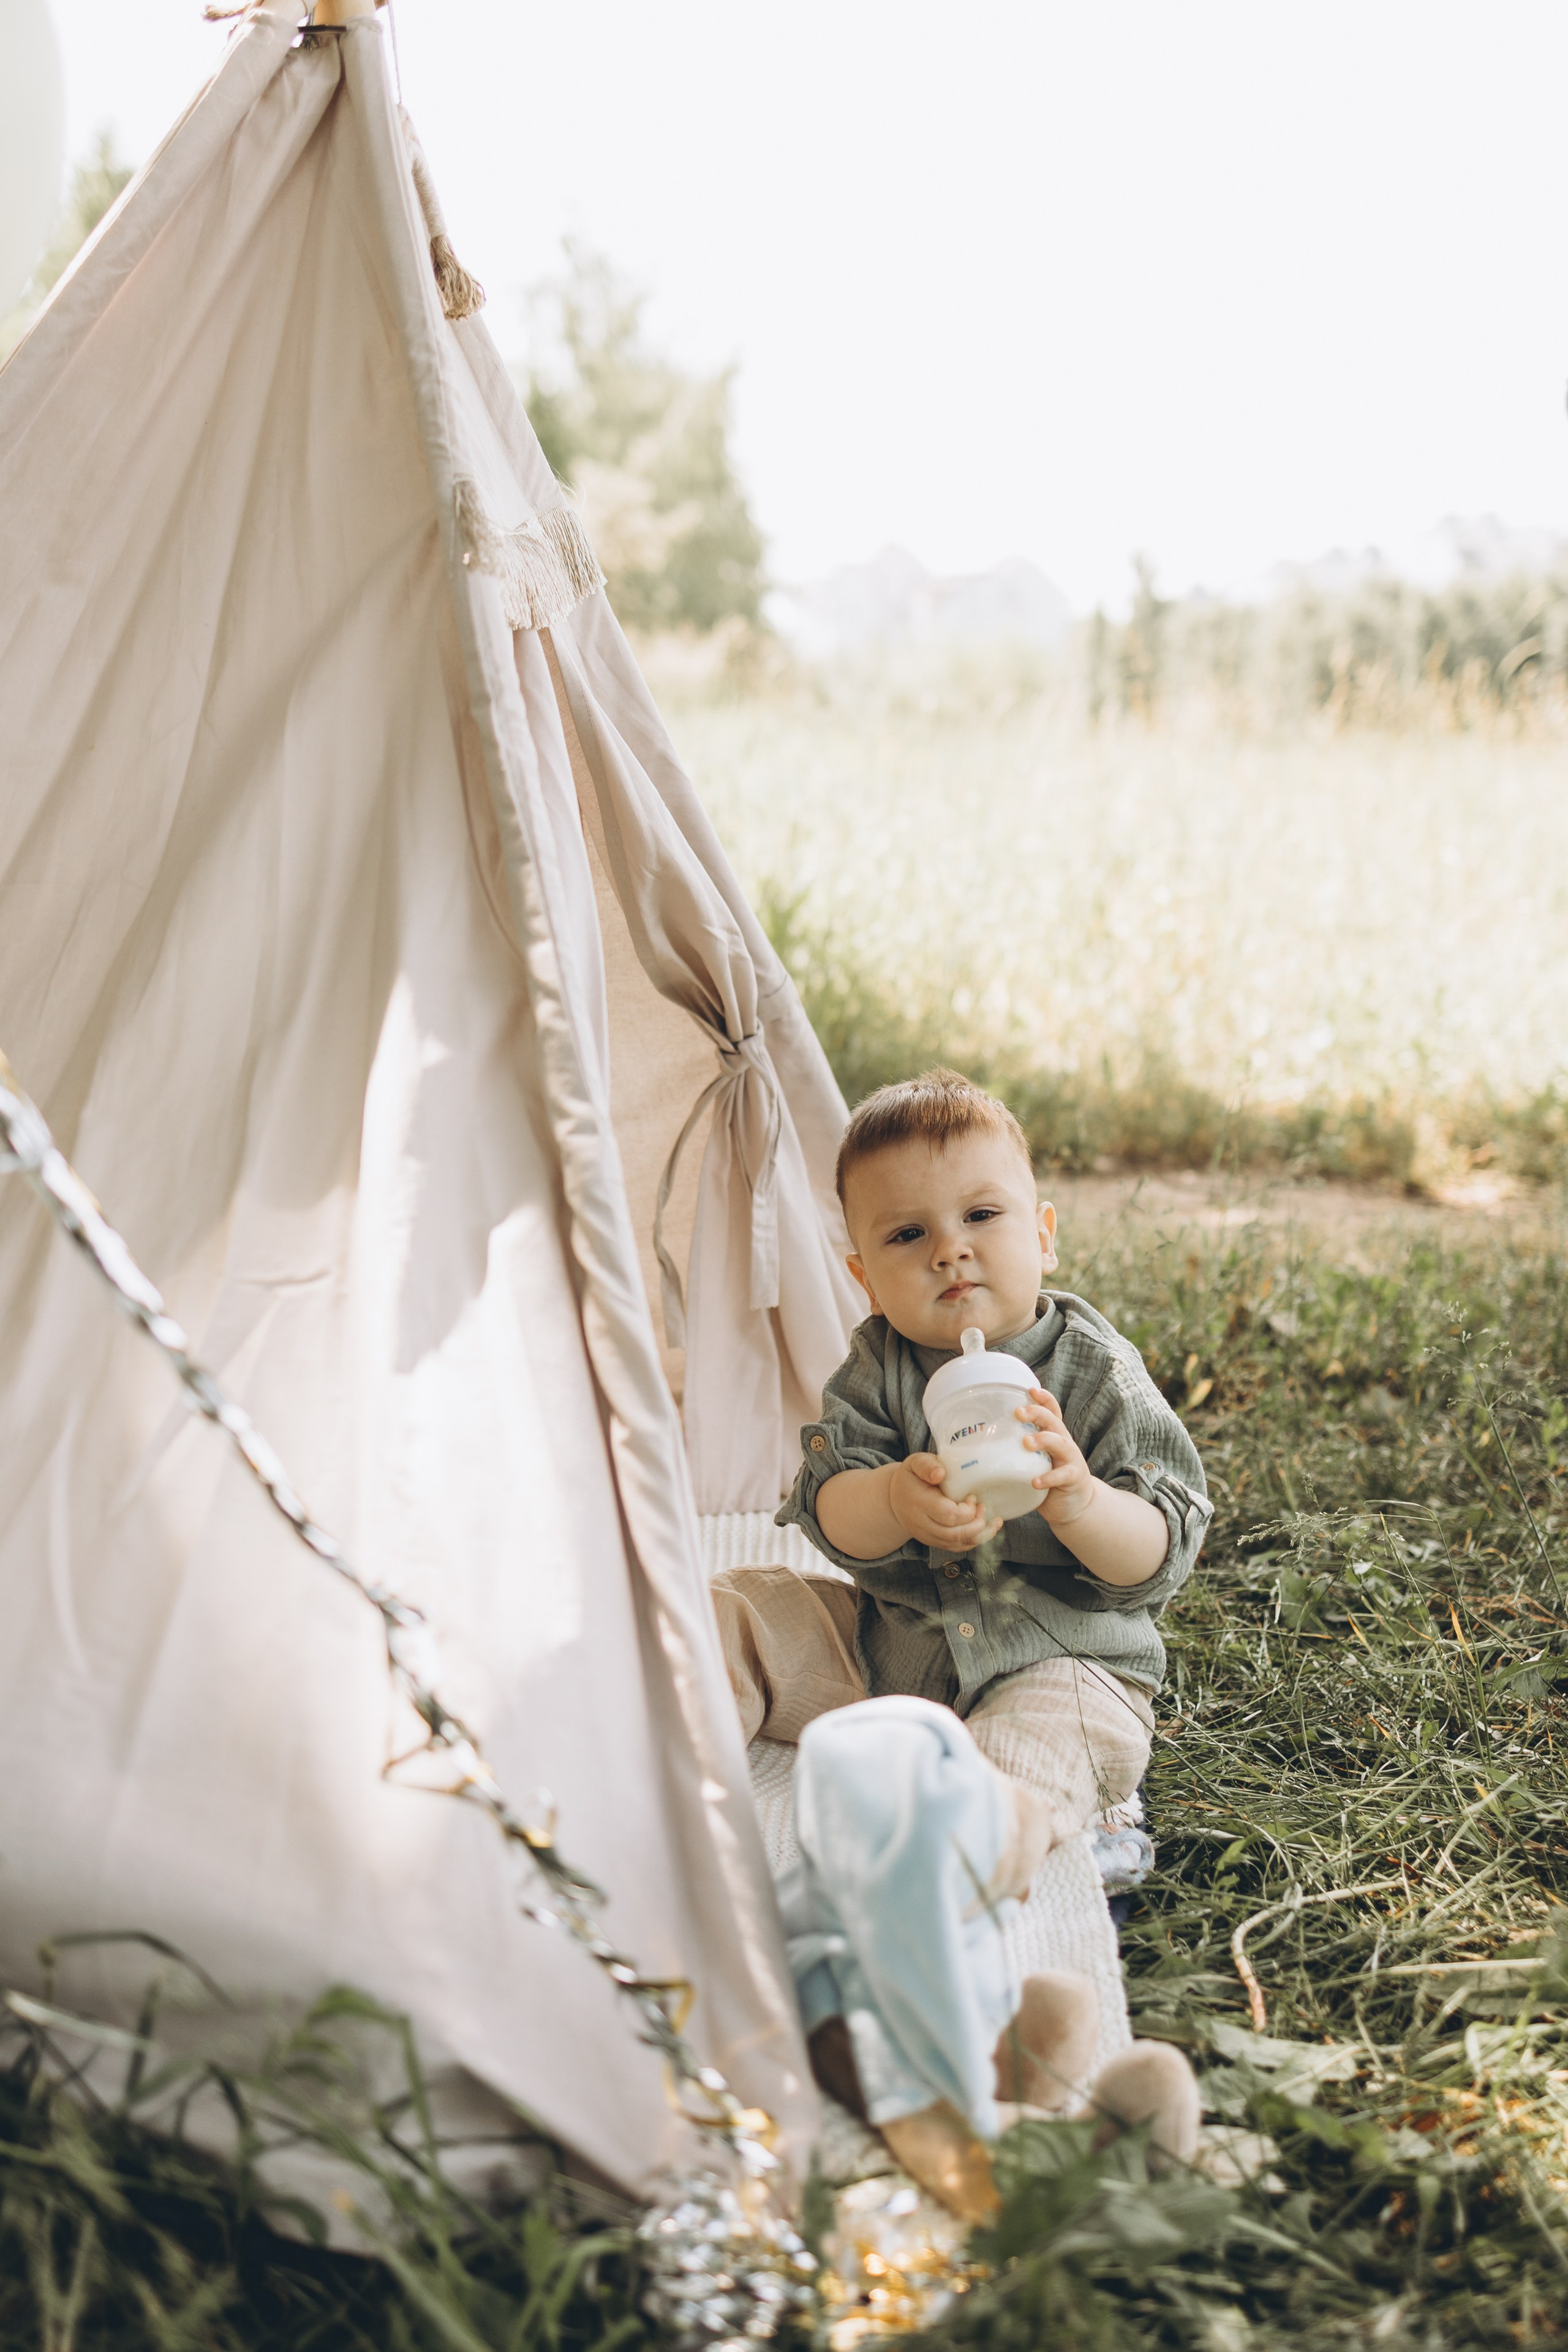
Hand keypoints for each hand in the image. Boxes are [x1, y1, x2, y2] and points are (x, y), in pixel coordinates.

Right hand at [888, 1454, 1001, 1551]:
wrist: (895, 1499)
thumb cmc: (911, 1478)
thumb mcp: (915, 1463)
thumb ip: (927, 1465)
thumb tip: (941, 1474)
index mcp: (920, 1504)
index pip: (948, 1515)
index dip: (966, 1510)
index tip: (971, 1496)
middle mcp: (923, 1525)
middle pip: (955, 1534)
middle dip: (977, 1523)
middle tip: (983, 1507)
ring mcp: (929, 1537)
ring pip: (959, 1544)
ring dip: (981, 1535)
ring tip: (993, 1521)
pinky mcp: (936, 1542)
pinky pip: (958, 1548)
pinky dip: (975, 1541)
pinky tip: (985, 1529)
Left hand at [1018, 1389, 1096, 1525]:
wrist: (1075, 1504)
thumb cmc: (1048, 1479)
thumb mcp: (1035, 1461)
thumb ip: (1018, 1452)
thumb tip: (980, 1448)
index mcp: (1054, 1435)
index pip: (1052, 1411)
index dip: (1044, 1399)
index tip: (1030, 1389)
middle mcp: (1064, 1442)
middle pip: (1053, 1421)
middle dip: (1037, 1413)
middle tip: (1018, 1413)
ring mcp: (1071, 1459)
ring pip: (1061, 1443)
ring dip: (1043, 1439)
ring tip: (1026, 1442)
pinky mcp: (1074, 1478)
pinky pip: (1063, 1475)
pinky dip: (1048, 1477)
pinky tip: (1035, 1481)